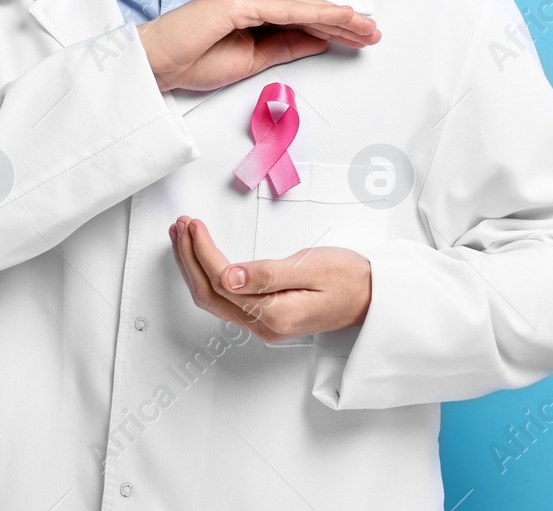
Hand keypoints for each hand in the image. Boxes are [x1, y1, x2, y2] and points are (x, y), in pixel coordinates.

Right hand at [137, 0, 379, 93]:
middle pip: (307, 7)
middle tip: (374, 33)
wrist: (157, 64)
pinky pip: (285, 8)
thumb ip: (284, 47)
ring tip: (365, 27)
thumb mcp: (252, 60)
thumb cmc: (194, 61)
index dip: (333, 25)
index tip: (360, 37)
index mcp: (251, 8)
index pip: (301, 15)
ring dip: (337, 16)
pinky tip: (338, 18)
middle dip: (343, 20)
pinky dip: (315, 13)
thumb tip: (318, 40)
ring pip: (302, 5)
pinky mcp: (238, 1)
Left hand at [168, 215, 371, 343]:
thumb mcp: (311, 267)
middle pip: (208, 293)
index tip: (194, 225)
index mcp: (274, 315)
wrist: (373, 298)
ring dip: (193, 265)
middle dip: (188, 258)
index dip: (202, 251)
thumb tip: (228, 277)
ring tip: (181, 236)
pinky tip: (201, 256)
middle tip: (179, 226)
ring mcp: (262, 324)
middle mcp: (263, 326)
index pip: (222, 282)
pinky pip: (224, 298)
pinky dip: (207, 273)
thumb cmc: (349, 278)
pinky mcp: (264, 316)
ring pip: (212, 297)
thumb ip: (267, 274)